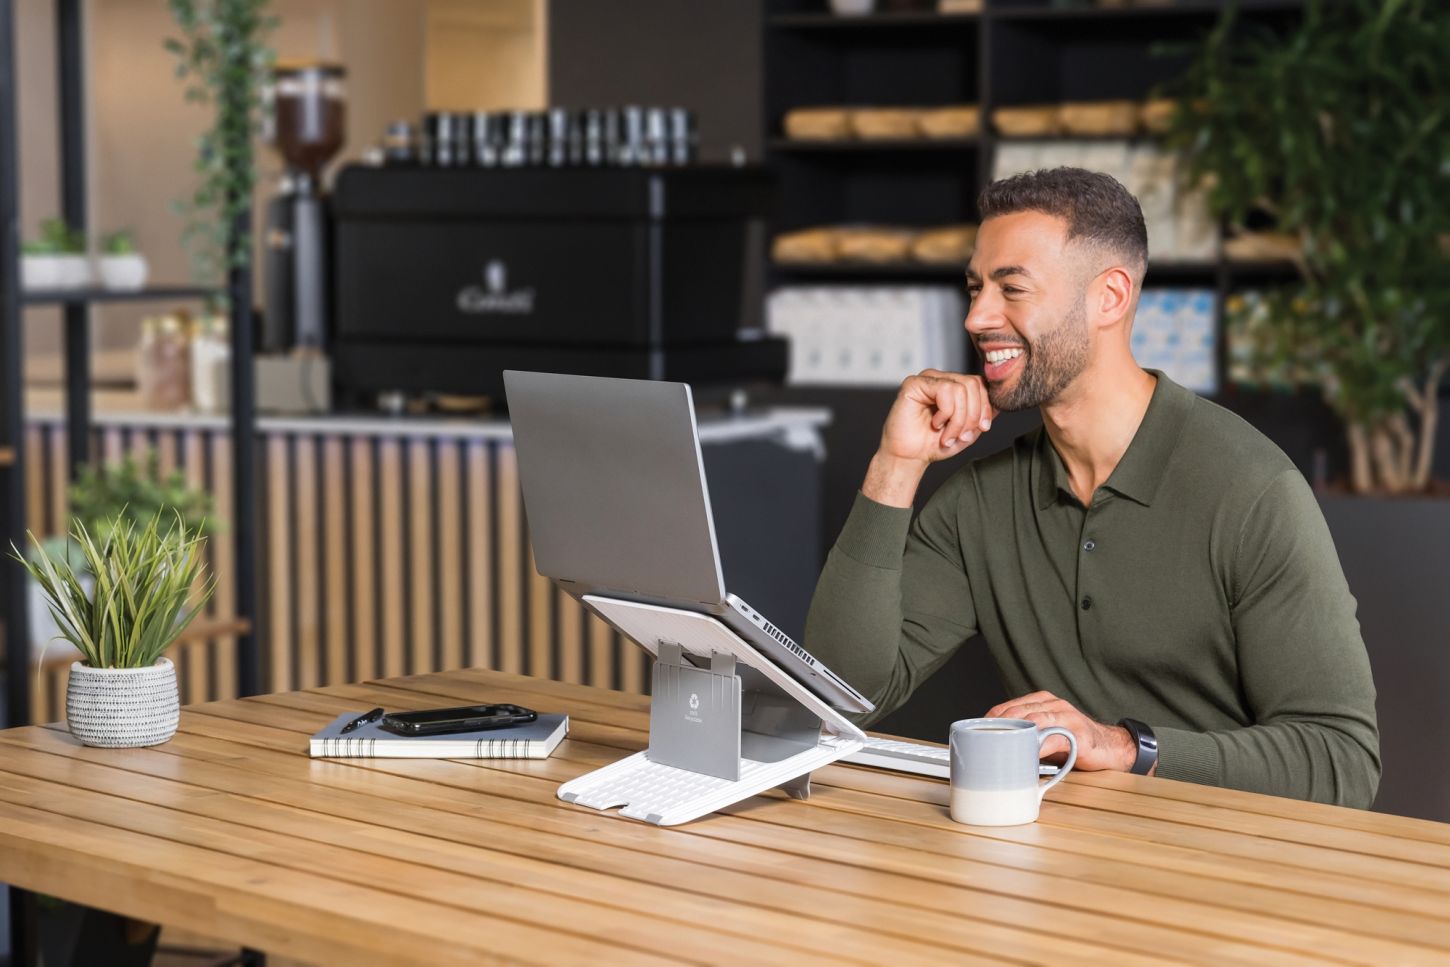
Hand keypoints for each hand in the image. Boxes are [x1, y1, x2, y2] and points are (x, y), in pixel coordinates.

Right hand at [863, 370, 996, 506]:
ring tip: (948, 435)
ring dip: (958, 419)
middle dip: (973, 415)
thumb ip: (983, 416)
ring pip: (961, 388)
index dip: (986, 406)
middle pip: (973, 384)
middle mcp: (941, 379)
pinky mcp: (914, 383)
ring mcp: (928, 379)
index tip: (983, 428)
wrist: (908, 458)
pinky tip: (936, 423)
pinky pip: (945, 390)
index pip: (980, 384)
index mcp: (954, 386)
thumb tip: (1001, 404)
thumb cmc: (933, 444)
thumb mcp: (968, 431)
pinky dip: (945, 412)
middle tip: (962, 436)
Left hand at [986, 690, 1144, 772]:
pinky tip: (1027, 756)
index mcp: (1041, 701)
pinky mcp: (1077, 733)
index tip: (974, 736)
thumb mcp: (1046, 733)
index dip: (988, 722)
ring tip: (999, 750)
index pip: (1006, 708)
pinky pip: (1052, 738)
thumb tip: (993, 750)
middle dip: (996, 730)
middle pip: (1015, 714)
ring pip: (1032, 722)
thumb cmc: (1074, 742)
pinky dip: (1037, 748)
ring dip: (1014, 737)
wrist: (1112, 748)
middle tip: (982, 747)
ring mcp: (1066, 716)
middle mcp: (1053, 704)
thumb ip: (1025, 734)